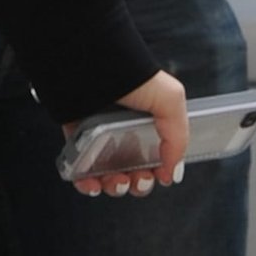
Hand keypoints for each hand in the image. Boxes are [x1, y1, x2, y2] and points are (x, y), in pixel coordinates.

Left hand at [65, 68, 187, 200]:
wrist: (89, 67)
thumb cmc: (130, 78)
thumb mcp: (170, 101)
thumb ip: (178, 137)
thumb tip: (172, 171)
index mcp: (148, 125)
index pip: (156, 158)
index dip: (158, 172)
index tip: (159, 176)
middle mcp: (124, 133)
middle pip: (133, 173)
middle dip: (138, 185)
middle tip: (138, 179)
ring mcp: (99, 139)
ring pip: (107, 176)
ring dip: (115, 187)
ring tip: (116, 181)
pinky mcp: (76, 141)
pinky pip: (80, 172)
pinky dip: (86, 184)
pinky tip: (92, 184)